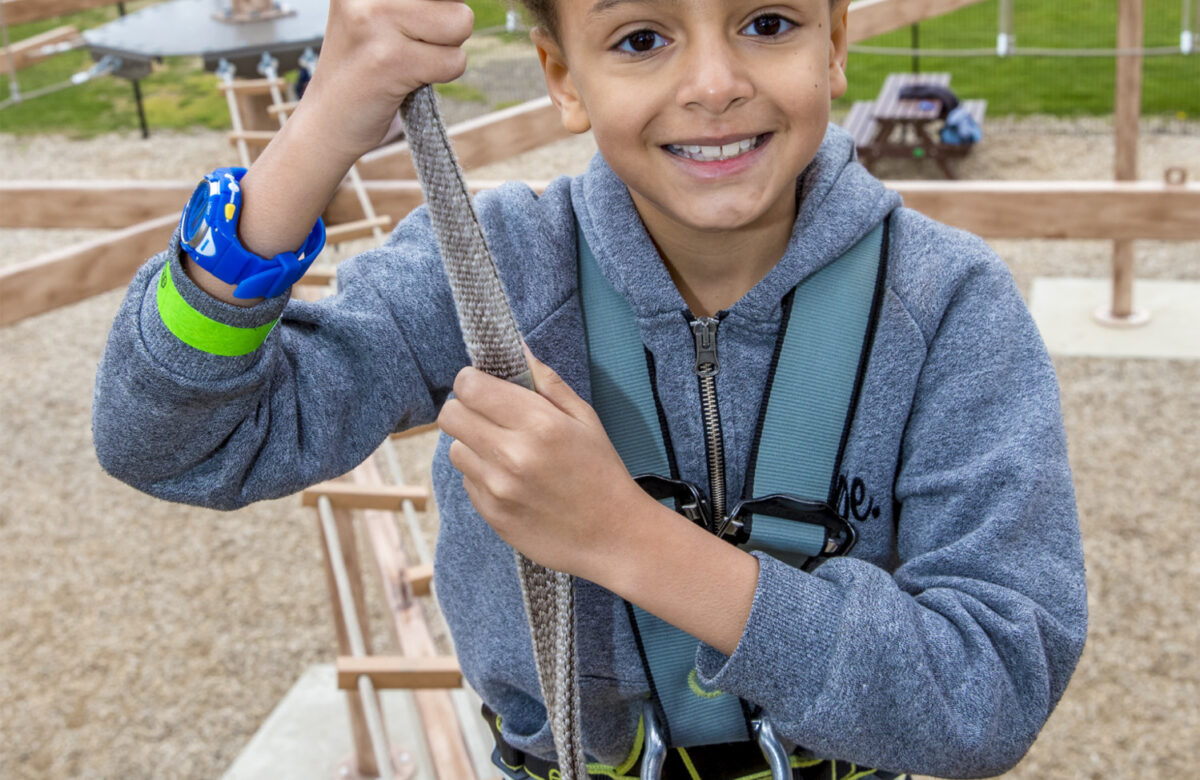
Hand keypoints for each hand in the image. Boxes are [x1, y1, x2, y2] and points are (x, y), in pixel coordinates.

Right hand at [303, 0, 474, 159]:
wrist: (326, 119)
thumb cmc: (362, 64)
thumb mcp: (378, 13)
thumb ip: (419, 2)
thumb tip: (461, 8)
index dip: (441, 6)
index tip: (417, 25)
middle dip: (446, 24)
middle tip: (409, 44)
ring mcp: (374, 21)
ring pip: (459, 22)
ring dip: (446, 49)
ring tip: (409, 60)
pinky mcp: (390, 60)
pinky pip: (453, 61)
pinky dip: (441, 75)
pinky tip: (407, 80)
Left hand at [437, 348, 656, 580]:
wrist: (614, 536)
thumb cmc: (602, 472)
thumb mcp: (585, 419)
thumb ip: (547, 382)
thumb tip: (517, 348)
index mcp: (539, 424)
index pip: (470, 387)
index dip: (471, 381)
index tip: (484, 386)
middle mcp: (512, 455)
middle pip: (450, 416)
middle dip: (465, 409)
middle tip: (488, 416)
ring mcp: (498, 488)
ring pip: (455, 449)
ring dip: (473, 445)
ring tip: (505, 452)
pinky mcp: (491, 515)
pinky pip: (467, 482)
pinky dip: (483, 476)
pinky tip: (513, 481)